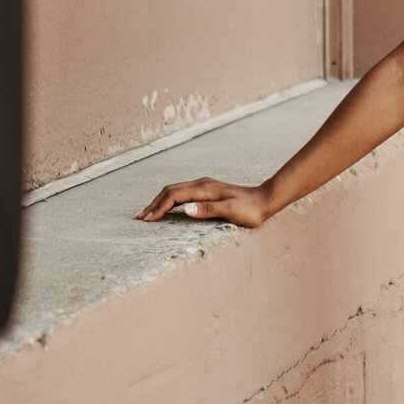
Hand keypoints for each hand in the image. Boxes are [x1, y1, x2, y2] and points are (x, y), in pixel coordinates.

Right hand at [136, 177, 272, 227]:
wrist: (265, 200)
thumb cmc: (250, 209)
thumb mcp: (231, 211)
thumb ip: (208, 210)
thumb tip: (185, 209)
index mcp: (204, 189)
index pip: (174, 196)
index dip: (159, 208)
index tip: (147, 220)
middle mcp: (202, 184)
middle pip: (170, 190)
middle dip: (153, 203)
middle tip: (139, 217)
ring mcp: (204, 186)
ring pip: (175, 190)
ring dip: (159, 201)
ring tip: (147, 213)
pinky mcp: (207, 190)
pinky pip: (182, 192)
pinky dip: (169, 199)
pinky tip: (167, 207)